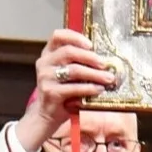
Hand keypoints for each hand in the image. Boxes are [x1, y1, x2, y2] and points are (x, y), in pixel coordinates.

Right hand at [16, 27, 117, 151]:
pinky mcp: (50, 93)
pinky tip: (99, 90)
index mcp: (48, 53)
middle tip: (105, 64)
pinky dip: (89, 88)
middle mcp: (44, 63)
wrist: (47, 115)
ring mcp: (45, 78)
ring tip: (108, 78)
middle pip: (69, 52)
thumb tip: (105, 59)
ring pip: (74, 70)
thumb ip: (78, 62)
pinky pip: (74, 88)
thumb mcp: (67, 73)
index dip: (75, 37)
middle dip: (90, 57)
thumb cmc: (62, 91)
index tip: (90, 44)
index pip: (58, 36)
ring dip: (94, 74)